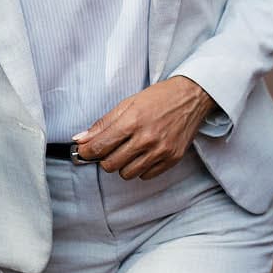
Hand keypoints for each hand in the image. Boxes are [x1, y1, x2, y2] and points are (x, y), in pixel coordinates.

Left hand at [74, 76, 216, 179]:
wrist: (192, 96)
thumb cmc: (159, 98)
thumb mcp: (128, 103)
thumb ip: (103, 124)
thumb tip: (80, 140)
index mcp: (132, 121)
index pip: (99, 147)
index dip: (87, 152)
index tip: (86, 151)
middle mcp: (147, 138)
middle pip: (110, 165)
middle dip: (105, 158)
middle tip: (110, 148)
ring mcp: (161, 151)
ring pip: (127, 174)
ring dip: (123, 165)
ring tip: (130, 150)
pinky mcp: (172, 159)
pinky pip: (146, 176)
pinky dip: (141, 168)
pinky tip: (144, 154)